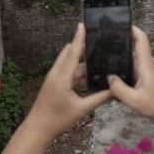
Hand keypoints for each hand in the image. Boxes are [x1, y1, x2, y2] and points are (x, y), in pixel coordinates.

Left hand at [25, 23, 111, 140]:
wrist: (38, 128)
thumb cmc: (58, 119)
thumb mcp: (82, 109)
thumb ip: (99, 98)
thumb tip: (115, 90)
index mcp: (61, 77)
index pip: (72, 53)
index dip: (79, 39)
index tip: (83, 25)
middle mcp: (56, 73)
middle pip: (70, 54)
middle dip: (82, 46)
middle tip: (97, 40)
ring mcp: (54, 77)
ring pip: (70, 64)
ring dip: (82, 62)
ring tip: (98, 57)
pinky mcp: (54, 83)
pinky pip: (68, 71)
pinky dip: (78, 71)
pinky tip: (90, 75)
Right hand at [108, 26, 153, 121]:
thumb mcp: (134, 100)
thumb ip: (119, 89)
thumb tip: (108, 77)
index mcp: (146, 64)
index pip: (141, 39)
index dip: (132, 29)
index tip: (119, 24)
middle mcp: (148, 63)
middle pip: (134, 47)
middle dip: (120, 43)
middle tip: (102, 43)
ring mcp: (149, 69)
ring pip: (133, 58)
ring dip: (122, 57)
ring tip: (104, 57)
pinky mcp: (148, 76)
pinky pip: (134, 67)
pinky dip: (125, 67)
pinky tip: (114, 73)